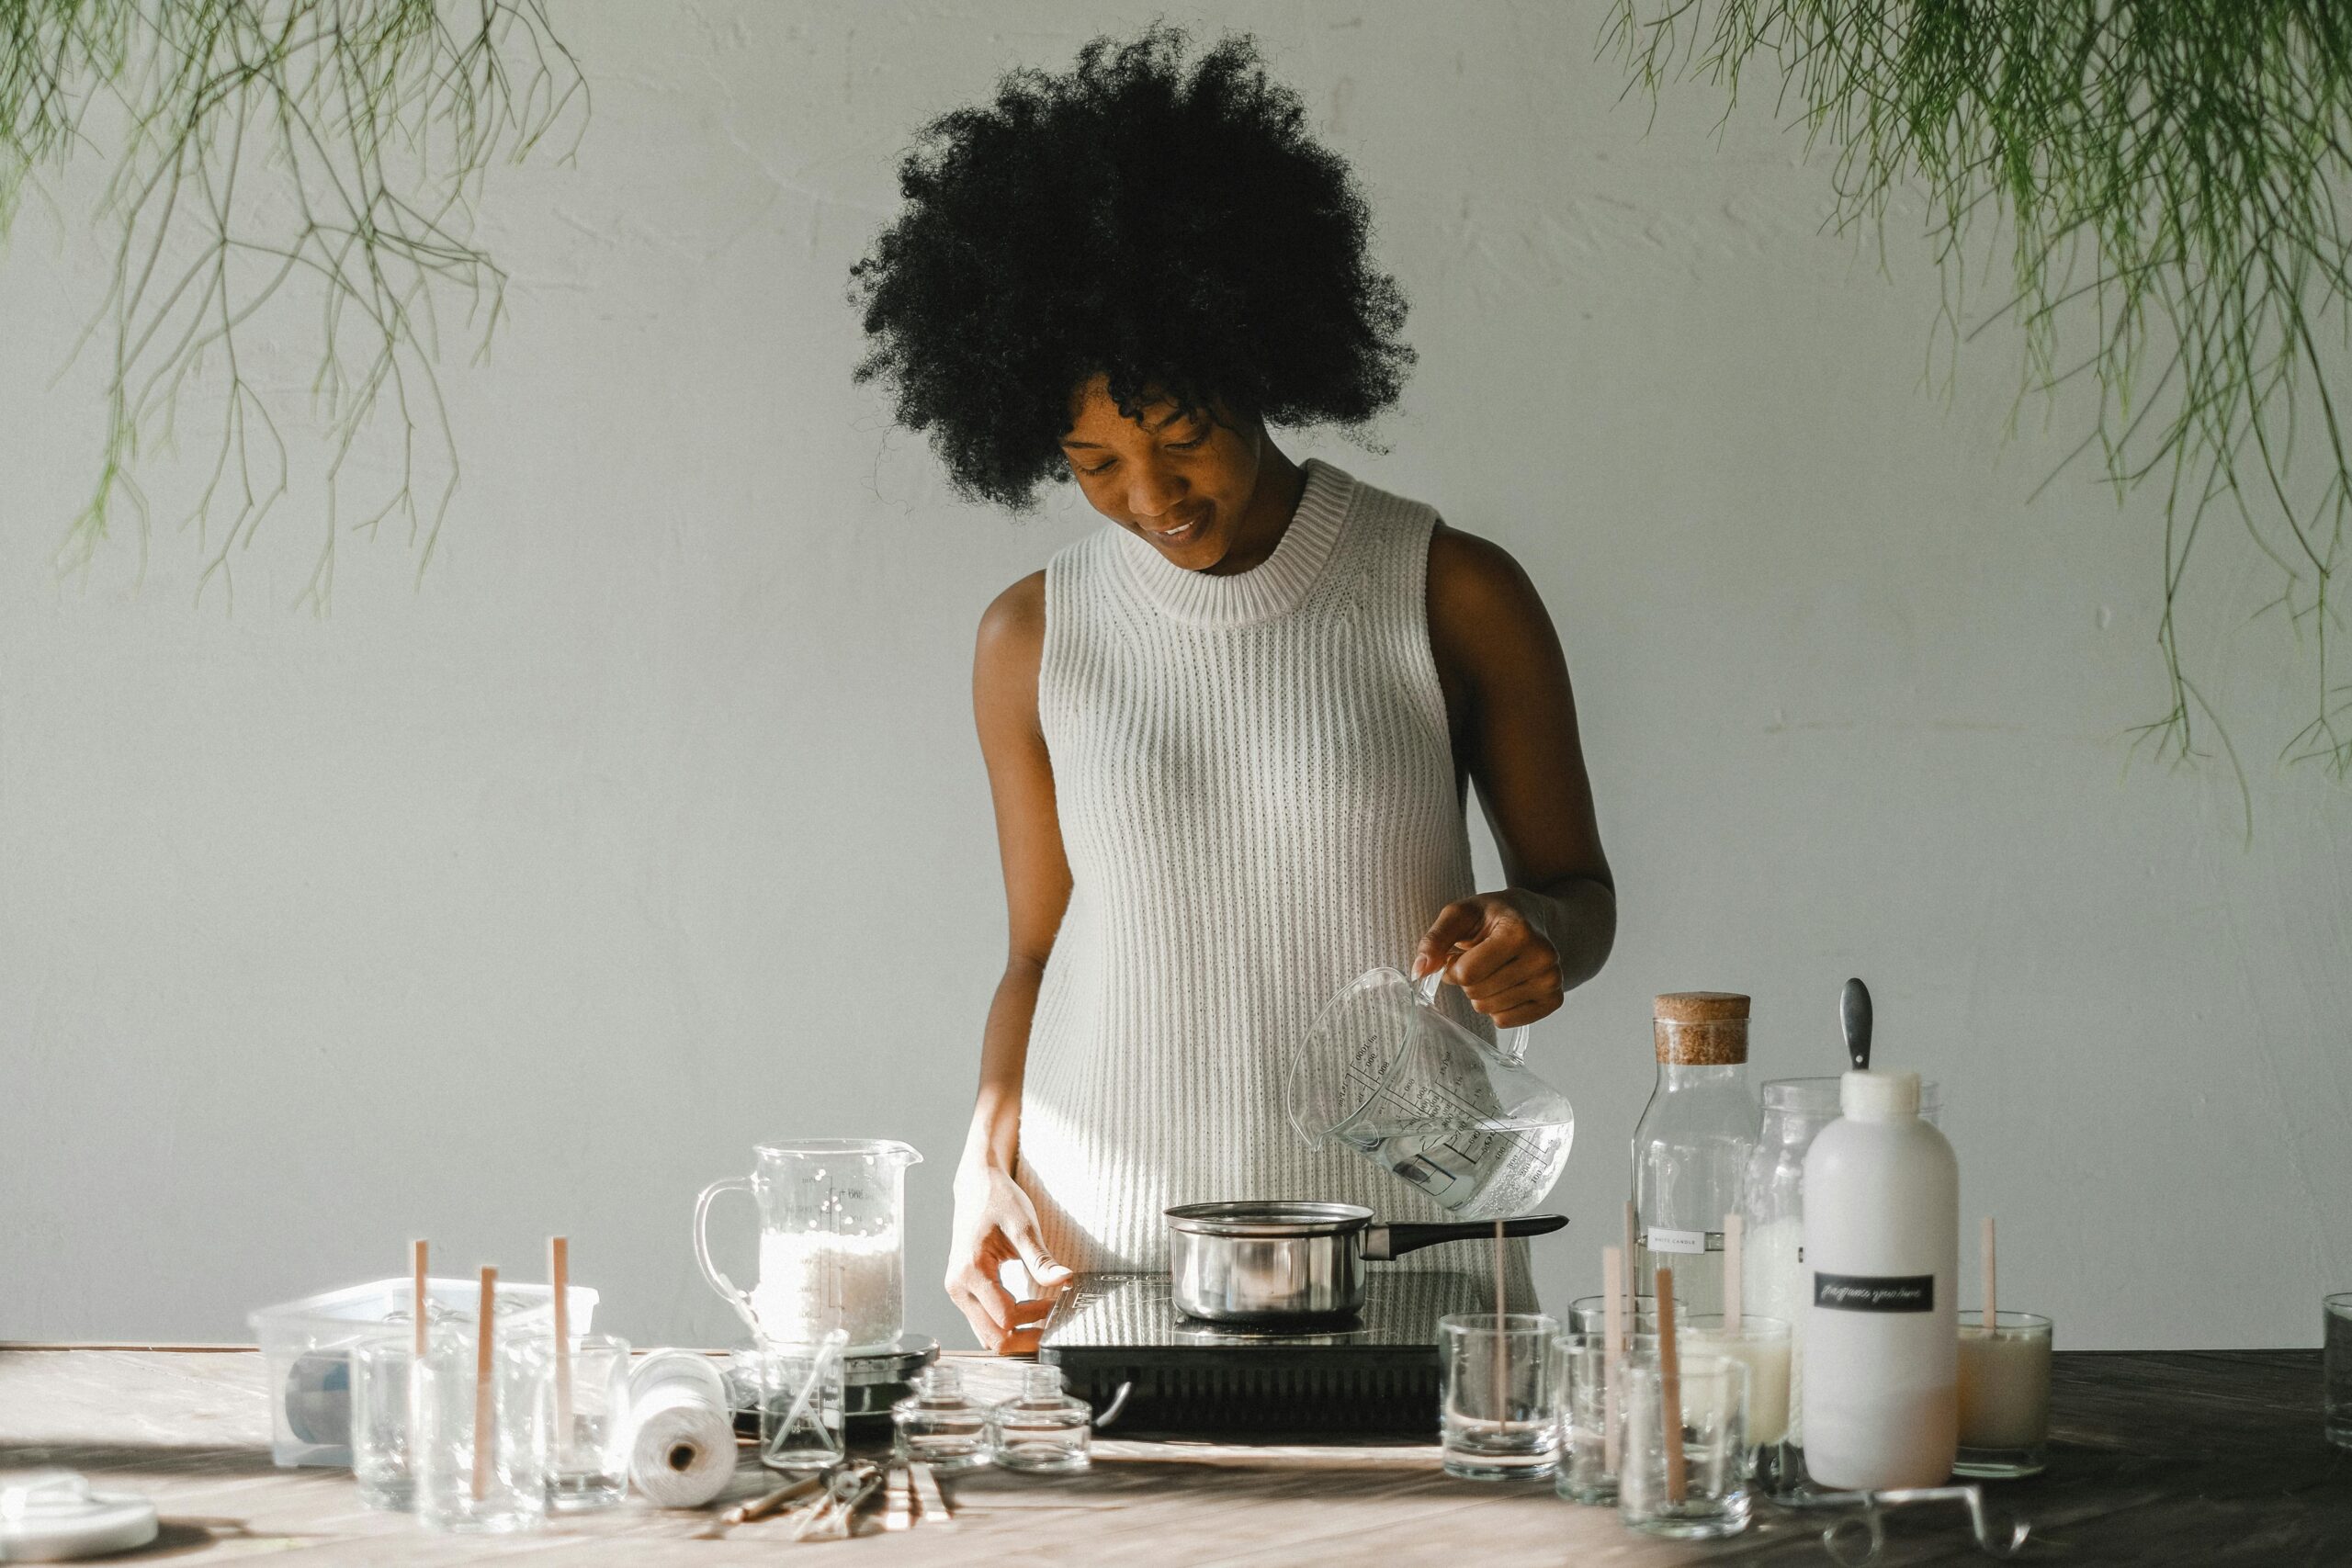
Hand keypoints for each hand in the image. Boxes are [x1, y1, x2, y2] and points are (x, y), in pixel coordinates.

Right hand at [945, 1161, 1074, 1353]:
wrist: (976, 1185)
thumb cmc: (997, 1200)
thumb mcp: (1024, 1227)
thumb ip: (1042, 1260)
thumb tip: (1065, 1280)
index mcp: (970, 1270)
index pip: (1005, 1316)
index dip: (1034, 1316)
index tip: (1055, 1304)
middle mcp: (958, 1286)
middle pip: (992, 1336)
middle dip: (1024, 1338)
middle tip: (1052, 1329)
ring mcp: (958, 1291)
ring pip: (986, 1334)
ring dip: (1015, 1335)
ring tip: (1042, 1323)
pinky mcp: (963, 1291)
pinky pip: (983, 1321)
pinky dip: (1005, 1326)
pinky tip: (1026, 1314)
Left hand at [1413, 891, 1564, 1027]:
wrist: (1536, 918)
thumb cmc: (1495, 915)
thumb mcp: (1461, 914)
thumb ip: (1436, 939)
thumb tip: (1419, 971)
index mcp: (1518, 932)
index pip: (1467, 973)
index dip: (1453, 967)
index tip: (1461, 953)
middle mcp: (1542, 957)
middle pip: (1477, 993)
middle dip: (1468, 980)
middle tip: (1480, 959)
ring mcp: (1552, 981)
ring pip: (1490, 1009)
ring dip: (1482, 993)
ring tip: (1494, 969)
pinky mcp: (1554, 1000)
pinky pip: (1506, 1021)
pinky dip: (1497, 1007)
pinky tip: (1506, 984)